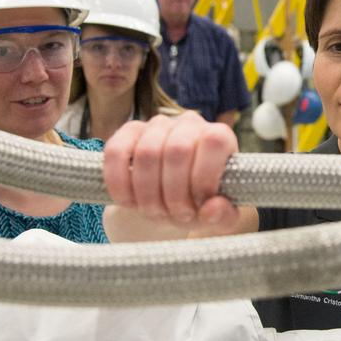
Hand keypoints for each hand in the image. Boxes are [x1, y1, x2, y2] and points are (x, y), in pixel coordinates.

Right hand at [102, 112, 239, 237]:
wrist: (166, 203)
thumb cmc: (198, 206)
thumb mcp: (218, 217)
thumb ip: (224, 216)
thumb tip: (212, 209)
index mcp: (219, 137)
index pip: (214, 141)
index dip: (203, 178)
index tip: (198, 207)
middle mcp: (190, 123)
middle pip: (178, 150)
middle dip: (174, 193)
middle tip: (175, 215)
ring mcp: (158, 125)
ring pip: (147, 153)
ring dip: (148, 193)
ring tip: (155, 212)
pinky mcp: (128, 131)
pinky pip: (116, 151)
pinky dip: (119, 182)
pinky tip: (128, 201)